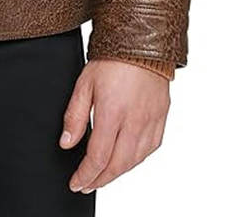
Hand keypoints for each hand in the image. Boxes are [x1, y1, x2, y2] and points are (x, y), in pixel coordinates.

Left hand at [58, 57, 169, 192]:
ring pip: (135, 161)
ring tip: (102, 176)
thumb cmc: (112, 59)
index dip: (86, 174)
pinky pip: (150, 149)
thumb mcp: (84, 83)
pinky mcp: (161, 118)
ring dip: (117, 173)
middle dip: (100, 180)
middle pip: (118, 165)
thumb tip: (66, 142)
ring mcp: (151, 121)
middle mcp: (134, 121)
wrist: (142, 43)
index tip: (76, 182)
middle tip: (87, 184)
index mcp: (113, 112)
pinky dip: (136, 160)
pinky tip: (126, 160)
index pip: (98, 157)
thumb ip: (75, 115)